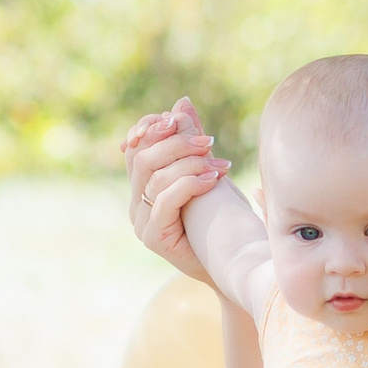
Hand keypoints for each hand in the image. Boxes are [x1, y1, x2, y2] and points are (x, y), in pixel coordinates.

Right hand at [123, 98, 229, 281]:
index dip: (151, 127)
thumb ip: (190, 140)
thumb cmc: (221, 218)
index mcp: (142, 186)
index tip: (178, 118)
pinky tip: (213, 180)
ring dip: (189, 163)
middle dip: (176, 143)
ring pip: (154, 177)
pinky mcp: (153, 237)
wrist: (232, 265)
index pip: (134, 147)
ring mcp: (141, 221)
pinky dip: (189, 185)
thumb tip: (181, 103)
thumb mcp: (205, 171)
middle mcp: (135, 202)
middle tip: (209, 141)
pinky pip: (164, 201)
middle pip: (142, 157)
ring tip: (219, 164)